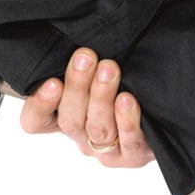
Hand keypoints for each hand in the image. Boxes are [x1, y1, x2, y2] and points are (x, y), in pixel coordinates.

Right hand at [19, 47, 154, 167]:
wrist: (159, 111)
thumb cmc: (119, 80)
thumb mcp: (93, 71)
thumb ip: (78, 62)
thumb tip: (72, 39)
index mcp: (62, 119)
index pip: (35, 121)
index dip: (40, 105)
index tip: (52, 81)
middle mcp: (81, 137)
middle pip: (70, 121)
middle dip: (77, 87)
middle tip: (85, 57)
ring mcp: (106, 150)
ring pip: (98, 129)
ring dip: (101, 97)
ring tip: (109, 69)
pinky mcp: (133, 155)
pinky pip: (129, 141)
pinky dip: (127, 120)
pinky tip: (127, 99)